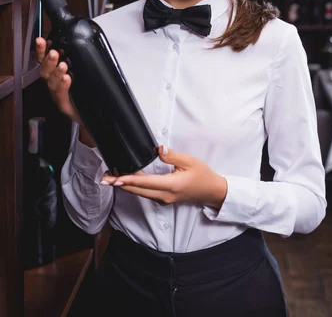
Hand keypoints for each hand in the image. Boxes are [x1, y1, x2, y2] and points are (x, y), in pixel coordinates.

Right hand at [35, 37, 80, 123]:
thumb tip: (82, 42)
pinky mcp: (65, 106)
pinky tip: (67, 78)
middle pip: (45, 71)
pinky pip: (61, 96)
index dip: (42, 51)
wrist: (97, 113)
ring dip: (56, 73)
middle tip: (54, 53)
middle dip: (48, 61)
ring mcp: (58, 95)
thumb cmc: (88, 91)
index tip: (42, 41)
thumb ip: (79, 59)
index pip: (45, 60)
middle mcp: (54, 84)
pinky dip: (63, 86)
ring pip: (52, 83)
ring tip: (63, 65)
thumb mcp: (84, 72)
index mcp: (56, 73)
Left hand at [100, 146, 227, 208]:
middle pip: (138, 190)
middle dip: (120, 184)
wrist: (211, 191)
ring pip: (140, 193)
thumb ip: (172, 155)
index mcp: (171, 185)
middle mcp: (164, 195)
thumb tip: (158, 149)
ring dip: (125, 186)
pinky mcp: (163, 199)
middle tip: (103, 178)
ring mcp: (163, 199)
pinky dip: (134, 187)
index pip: (145, 182)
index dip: (129, 180)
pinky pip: (145, 193)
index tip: (115, 178)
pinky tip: (126, 180)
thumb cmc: (202, 175)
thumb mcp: (189, 161)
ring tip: (110, 178)